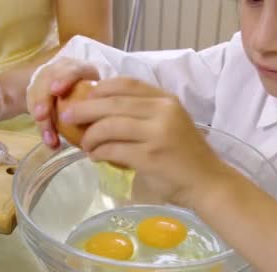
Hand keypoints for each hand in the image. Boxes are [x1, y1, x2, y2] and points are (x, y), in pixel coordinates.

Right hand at [26, 57, 99, 147]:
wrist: (68, 86)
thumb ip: (102, 100)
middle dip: (43, 99)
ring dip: (42, 120)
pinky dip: (42, 128)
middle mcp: (58, 71)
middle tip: (42, 115)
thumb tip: (109, 121)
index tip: (56, 91)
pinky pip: (32, 110)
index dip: (63, 79)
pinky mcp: (34, 94)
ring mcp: (43, 81)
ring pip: (36, 96)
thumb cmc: (90, 92)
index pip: (70, 70)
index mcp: (78, 68)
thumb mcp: (98, 91)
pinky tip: (50, 143)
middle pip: (46, 82)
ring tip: (50, 139)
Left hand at [62, 77, 229, 207]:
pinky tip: (95, 156)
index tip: (85, 96)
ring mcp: (158, 134)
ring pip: (110, 125)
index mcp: (167, 100)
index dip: (100, 88)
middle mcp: (163, 111)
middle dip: (85, 109)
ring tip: (85, 144)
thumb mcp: (170, 123)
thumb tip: (101, 110)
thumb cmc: (185, 155)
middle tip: (68, 117)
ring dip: (90, 135)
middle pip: (113, 103)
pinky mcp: (151, 157)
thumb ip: (143, 113)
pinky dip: (99, 152)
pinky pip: (114, 150)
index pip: (127, 84)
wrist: (207, 182)